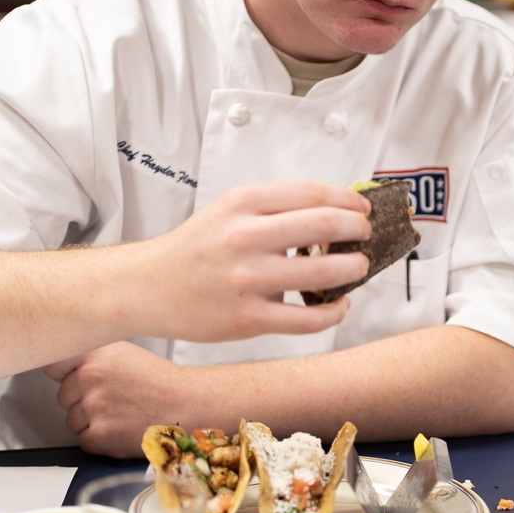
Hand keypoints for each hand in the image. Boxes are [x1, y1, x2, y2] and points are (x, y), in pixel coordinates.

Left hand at [43, 341, 188, 456]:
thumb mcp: (125, 354)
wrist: (188, 405)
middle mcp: (91, 377)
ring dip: (91, 423)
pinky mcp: (100, 435)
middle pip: (63, 397)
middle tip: (112, 400)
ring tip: (120, 415)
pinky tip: (122, 429)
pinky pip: (85, 442)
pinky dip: (100, 441)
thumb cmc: (162, 382)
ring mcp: (94, 407)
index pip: (53, 364)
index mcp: (96, 354)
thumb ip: (94, 358)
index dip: (63, 375)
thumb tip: (67, 367)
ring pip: (73, 421)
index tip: (69, 379)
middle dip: (81, 402)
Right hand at [125, 181, 370, 342]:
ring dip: (352, 269)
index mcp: (242, 204)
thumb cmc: (193, 249)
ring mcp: (247, 280)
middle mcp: (244, 237)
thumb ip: (272, 209)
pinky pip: (306, 318)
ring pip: (322, 272)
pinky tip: (339, 305)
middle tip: (365, 236)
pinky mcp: (248, 318)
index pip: (311, 193)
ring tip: (358, 268)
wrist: (147, 287)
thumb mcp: (227, 211)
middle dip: (357, 230)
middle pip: (324, 225)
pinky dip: (333, 313)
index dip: (347, 200)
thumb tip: (331, 210)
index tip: (362, 208)